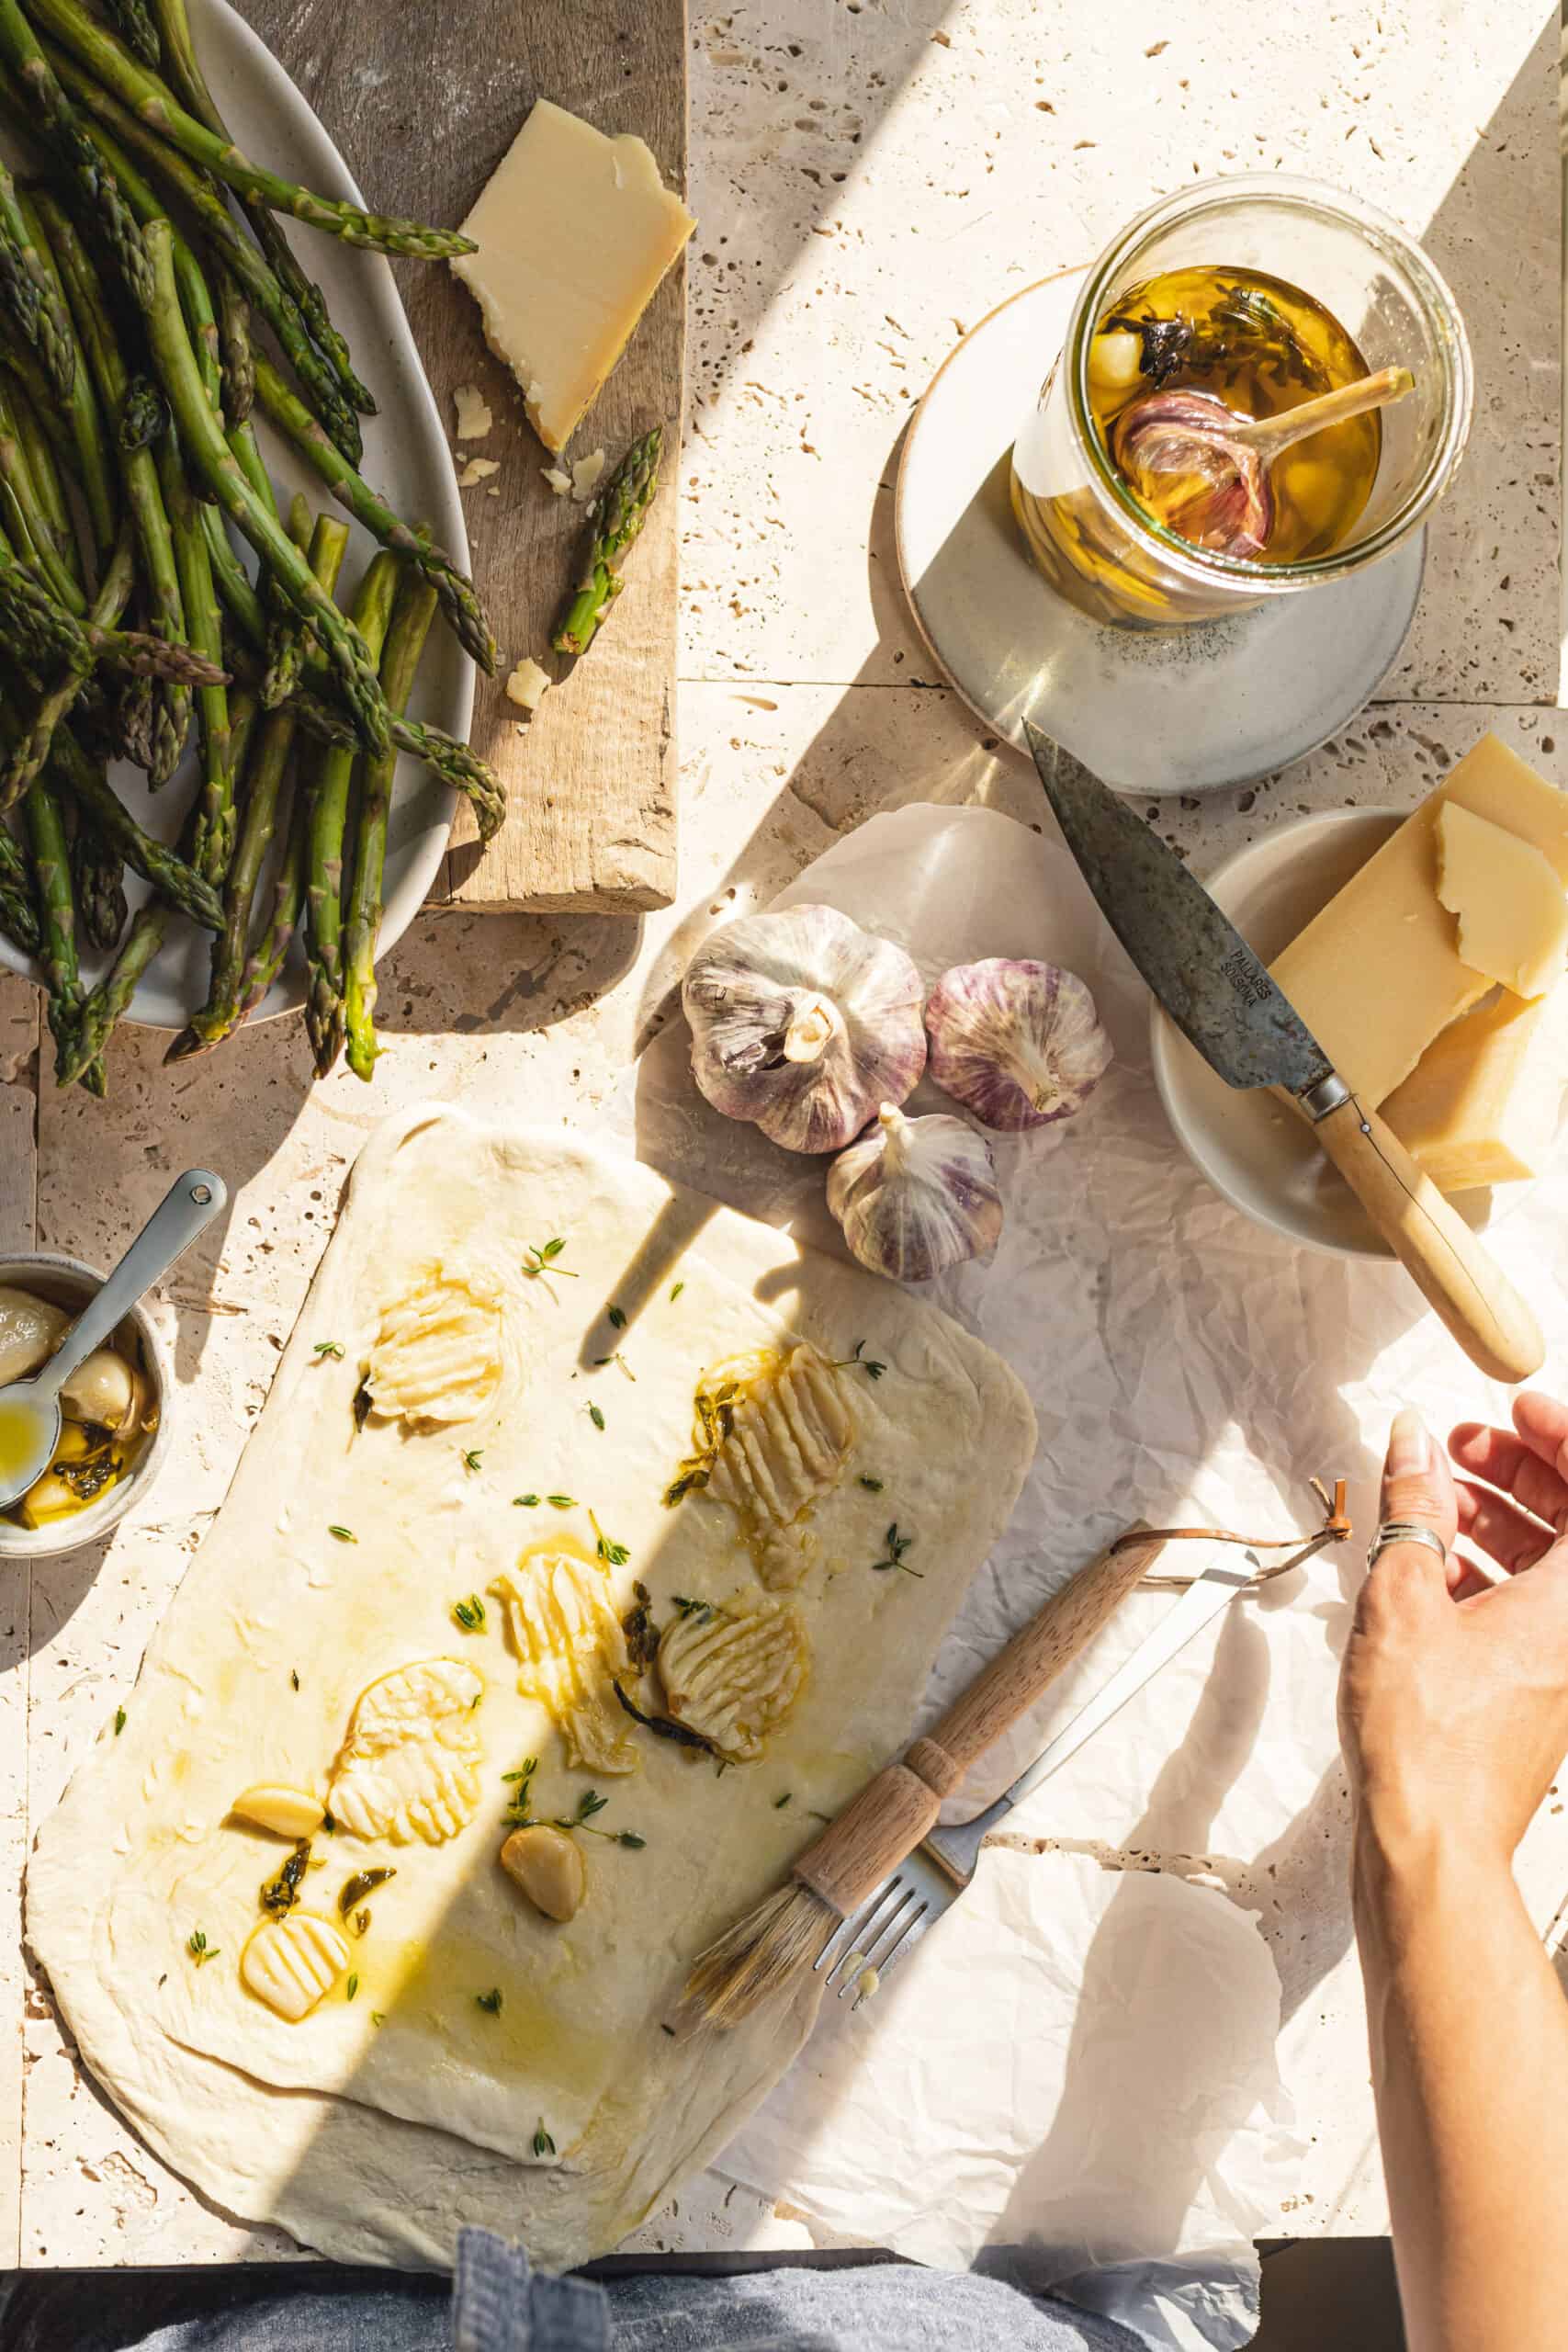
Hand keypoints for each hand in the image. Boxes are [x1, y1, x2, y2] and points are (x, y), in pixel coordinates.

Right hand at [1339, 1396, 1567, 1872]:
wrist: (1432, 1842)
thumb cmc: (1429, 1741)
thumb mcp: (1404, 1595)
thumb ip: (1413, 1506)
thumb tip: (1414, 1445)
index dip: (1557, 1435)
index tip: (1512, 1408)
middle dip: (1519, 1472)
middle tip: (1460, 1449)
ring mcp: (1565, 1664)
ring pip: (1550, 1565)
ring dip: (1497, 1520)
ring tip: (1429, 1502)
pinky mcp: (1540, 1692)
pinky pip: (1531, 1607)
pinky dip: (1488, 1572)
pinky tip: (1426, 1568)